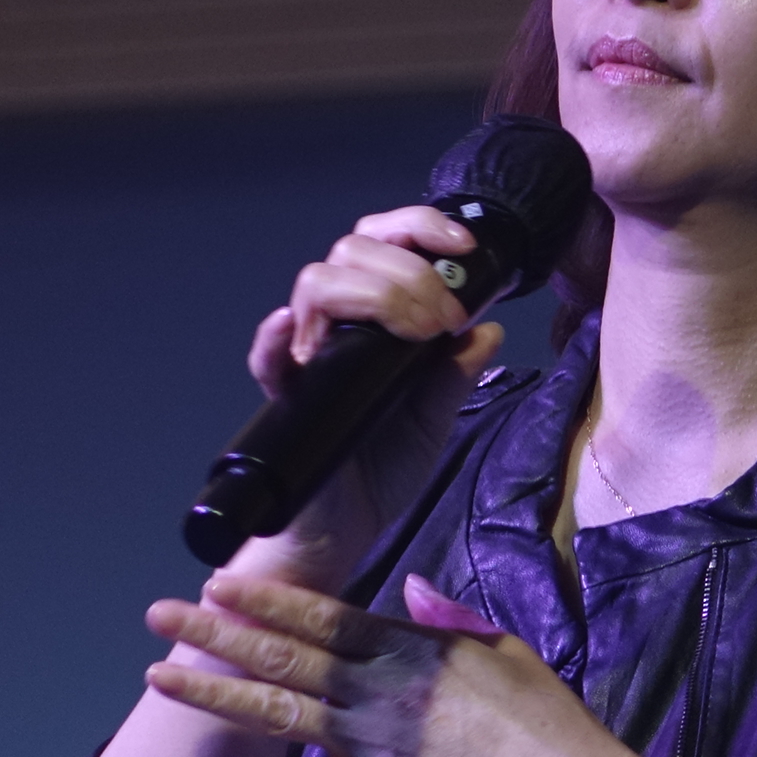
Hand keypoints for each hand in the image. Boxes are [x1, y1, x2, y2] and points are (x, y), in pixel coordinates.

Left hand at [141, 573, 705, 756]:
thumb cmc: (543, 718)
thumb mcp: (502, 649)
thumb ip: (449, 617)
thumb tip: (413, 584)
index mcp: (411, 649)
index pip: (323, 617)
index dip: (267, 598)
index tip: (220, 581)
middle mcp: (379, 692)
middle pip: (283, 658)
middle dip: (217, 634)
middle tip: (162, 615)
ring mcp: (372, 746)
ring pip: (278, 716)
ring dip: (215, 696)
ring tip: (160, 680)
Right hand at [242, 208, 505, 583]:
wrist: (347, 528)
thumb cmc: (383, 469)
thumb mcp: (436, 417)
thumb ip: (456, 373)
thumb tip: (488, 329)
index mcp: (375, 318)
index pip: (382, 244)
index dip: (419, 228)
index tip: (465, 247)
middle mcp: (337, 326)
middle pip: (351, 251)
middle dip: (410, 270)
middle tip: (446, 319)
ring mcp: (308, 356)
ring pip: (316, 284)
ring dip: (375, 293)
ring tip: (418, 333)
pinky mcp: (285, 396)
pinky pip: (268, 356)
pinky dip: (277, 337)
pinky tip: (295, 331)